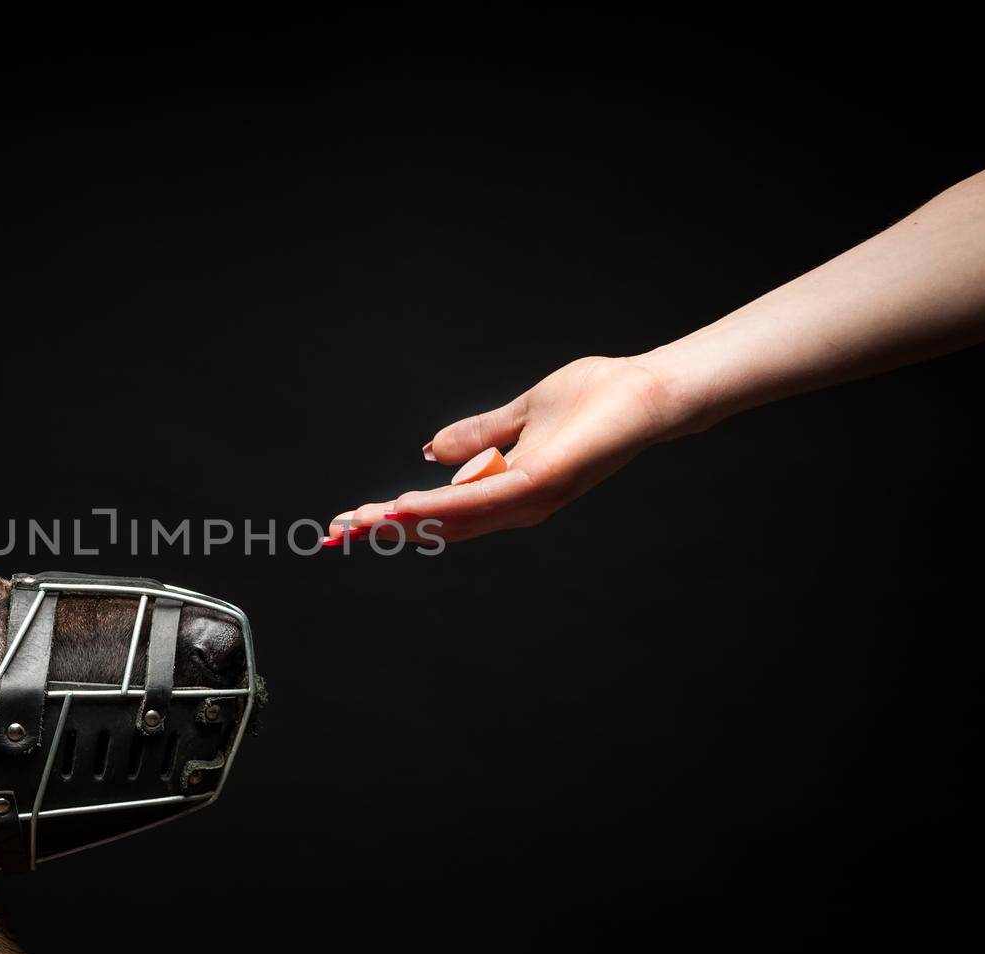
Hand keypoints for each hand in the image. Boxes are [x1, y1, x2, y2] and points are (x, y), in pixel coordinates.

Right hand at [330, 355, 681, 543]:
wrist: (648, 391)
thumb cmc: (597, 399)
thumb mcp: (521, 413)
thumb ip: (477, 433)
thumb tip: (430, 451)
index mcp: (512, 491)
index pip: (443, 513)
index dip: (394, 517)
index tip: (350, 520)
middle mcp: (518, 506)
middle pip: (440, 526)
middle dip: (385, 528)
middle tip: (336, 531)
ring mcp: (530, 499)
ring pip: (453, 519)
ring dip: (401, 521)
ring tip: (359, 522)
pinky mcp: (542, 483)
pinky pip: (480, 500)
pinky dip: (439, 504)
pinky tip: (406, 503)